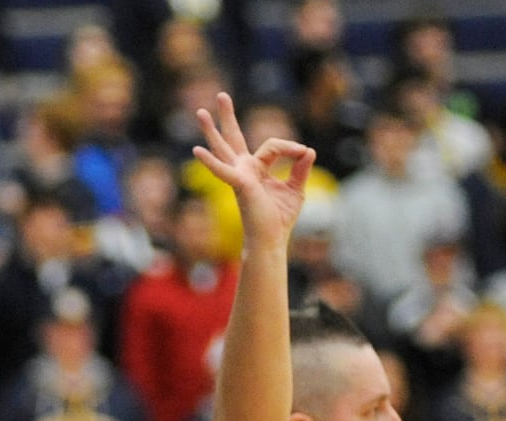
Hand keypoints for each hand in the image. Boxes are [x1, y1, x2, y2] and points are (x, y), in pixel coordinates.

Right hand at [192, 93, 314, 249]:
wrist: (272, 240)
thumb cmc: (279, 219)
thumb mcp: (295, 190)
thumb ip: (300, 169)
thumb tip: (308, 150)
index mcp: (257, 168)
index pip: (273, 146)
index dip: (290, 147)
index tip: (303, 153)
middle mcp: (244, 169)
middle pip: (233, 138)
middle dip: (227, 117)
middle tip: (221, 95)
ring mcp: (239, 176)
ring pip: (224, 148)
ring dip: (212, 130)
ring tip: (200, 111)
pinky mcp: (239, 184)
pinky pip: (223, 170)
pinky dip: (210, 162)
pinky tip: (197, 150)